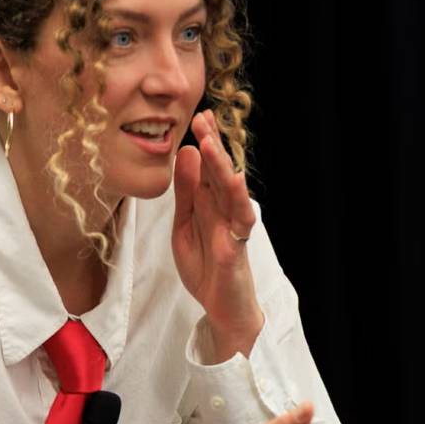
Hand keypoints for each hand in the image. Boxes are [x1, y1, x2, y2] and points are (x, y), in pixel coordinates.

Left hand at [172, 109, 260, 336]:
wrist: (222, 307)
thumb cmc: (206, 266)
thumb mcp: (184, 224)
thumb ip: (185, 192)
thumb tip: (185, 153)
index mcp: (209, 203)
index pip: (206, 167)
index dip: (203, 142)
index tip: (197, 116)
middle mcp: (224, 209)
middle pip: (218, 172)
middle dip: (211, 144)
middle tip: (202, 117)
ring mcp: (232, 226)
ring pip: (229, 190)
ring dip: (220, 165)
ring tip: (209, 142)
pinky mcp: (236, 245)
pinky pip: (240, 219)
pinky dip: (237, 199)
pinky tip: (234, 181)